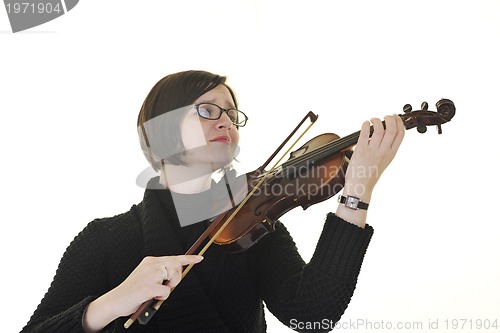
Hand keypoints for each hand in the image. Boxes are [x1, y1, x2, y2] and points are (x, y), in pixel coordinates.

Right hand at [83, 255, 202, 331]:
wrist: (115, 300)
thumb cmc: (133, 291)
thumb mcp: (147, 277)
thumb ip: (161, 274)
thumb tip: (177, 276)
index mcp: (150, 261)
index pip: (173, 257)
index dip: (189, 258)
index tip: (200, 258)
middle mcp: (150, 265)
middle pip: (177, 266)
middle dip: (177, 278)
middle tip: (167, 286)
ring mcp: (149, 275)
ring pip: (173, 278)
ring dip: (169, 287)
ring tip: (156, 292)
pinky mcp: (148, 287)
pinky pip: (166, 291)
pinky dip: (161, 297)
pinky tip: (151, 297)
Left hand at [343, 114, 404, 200]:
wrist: (361, 186)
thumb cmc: (370, 174)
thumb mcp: (384, 161)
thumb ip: (386, 148)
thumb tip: (385, 133)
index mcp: (391, 153)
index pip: (401, 134)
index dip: (399, 122)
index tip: (395, 117)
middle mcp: (384, 151)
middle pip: (392, 129)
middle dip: (390, 118)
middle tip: (385, 116)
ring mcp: (373, 151)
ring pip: (379, 129)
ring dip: (376, 120)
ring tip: (373, 120)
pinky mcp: (361, 150)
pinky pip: (365, 133)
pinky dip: (365, 125)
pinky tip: (364, 124)